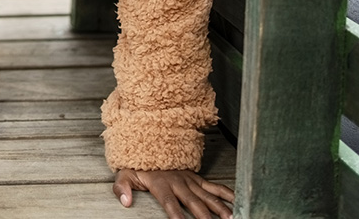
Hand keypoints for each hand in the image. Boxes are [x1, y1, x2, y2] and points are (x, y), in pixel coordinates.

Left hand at [113, 168, 233, 217]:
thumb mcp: (125, 175)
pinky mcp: (197, 179)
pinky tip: (236, 201)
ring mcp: (190, 181)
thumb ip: (122, 188)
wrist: (151, 146)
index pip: (170, 203)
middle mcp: (178, 184)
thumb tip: (126, 202)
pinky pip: (213, 186)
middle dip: (204, 217)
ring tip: (230, 218)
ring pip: (207, 196)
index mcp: (161, 185)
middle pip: (194, 203)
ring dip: (219, 208)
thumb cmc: (139, 166)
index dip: (176, 215)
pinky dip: (226, 193)